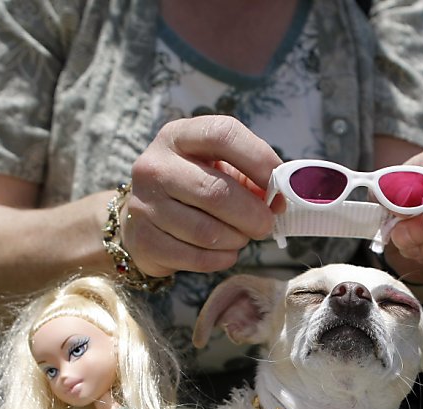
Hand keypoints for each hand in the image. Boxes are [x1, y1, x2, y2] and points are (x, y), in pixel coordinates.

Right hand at [123, 116, 282, 276]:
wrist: (145, 217)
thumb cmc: (194, 188)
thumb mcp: (220, 170)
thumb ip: (252, 178)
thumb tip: (279, 200)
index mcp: (179, 136)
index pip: (223, 135)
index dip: (258, 159)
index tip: (278, 184)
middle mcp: (155, 166)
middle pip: (215, 192)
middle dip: (252, 214)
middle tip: (266, 224)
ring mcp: (144, 204)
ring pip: (206, 231)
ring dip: (236, 239)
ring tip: (240, 236)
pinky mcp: (144, 240)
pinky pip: (196, 257)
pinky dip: (221, 259)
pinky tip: (224, 252)